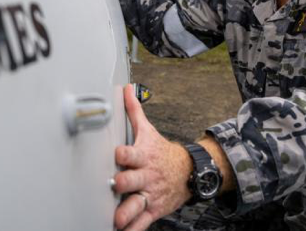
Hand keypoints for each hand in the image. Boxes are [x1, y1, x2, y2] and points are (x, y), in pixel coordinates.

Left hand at [112, 85, 192, 229]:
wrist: (190, 172)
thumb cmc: (162, 152)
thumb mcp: (148, 130)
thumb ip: (133, 111)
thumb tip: (126, 89)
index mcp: (143, 156)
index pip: (132, 154)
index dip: (124, 154)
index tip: (116, 155)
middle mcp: (146, 176)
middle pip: (133, 180)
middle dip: (124, 183)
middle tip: (115, 185)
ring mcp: (149, 194)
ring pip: (137, 204)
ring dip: (126, 212)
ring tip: (117, 218)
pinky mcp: (152, 209)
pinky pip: (142, 222)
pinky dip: (133, 228)